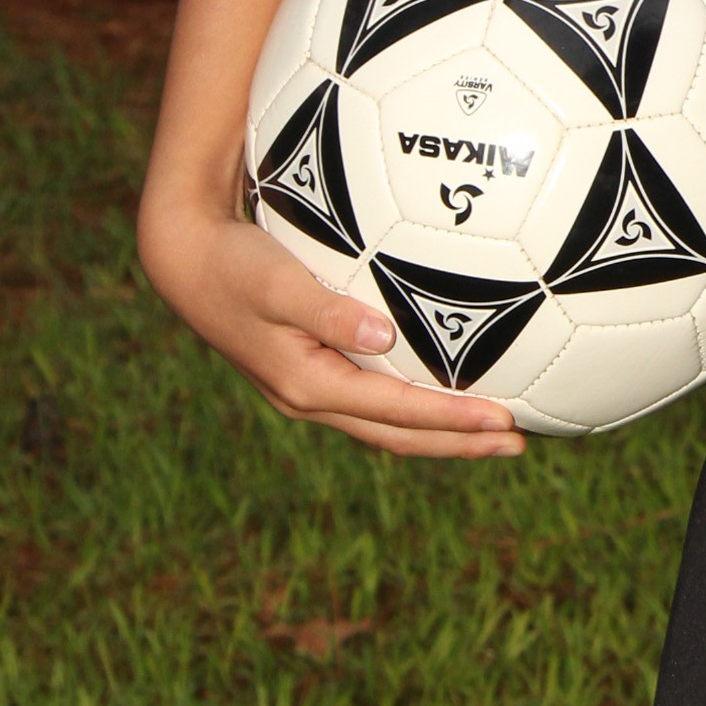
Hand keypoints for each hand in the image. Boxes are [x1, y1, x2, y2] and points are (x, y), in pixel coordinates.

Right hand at [142, 200, 524, 458]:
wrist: (186, 261)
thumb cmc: (235, 264)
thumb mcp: (277, 282)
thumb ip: (327, 310)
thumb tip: (383, 335)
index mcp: (308, 385)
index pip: (396, 413)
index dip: (452, 421)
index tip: (506, 423)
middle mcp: (312, 398)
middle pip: (399, 435)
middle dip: (459, 441)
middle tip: (519, 444)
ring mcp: (311, 388)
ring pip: (388, 423)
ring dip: (441, 430)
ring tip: (495, 430)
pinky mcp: (312, 370)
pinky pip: (376, 398)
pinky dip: (415, 403)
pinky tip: (445, 386)